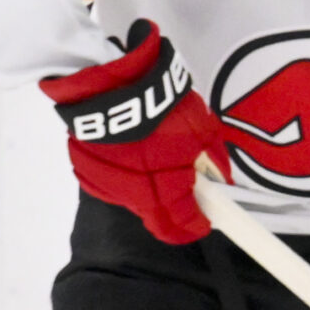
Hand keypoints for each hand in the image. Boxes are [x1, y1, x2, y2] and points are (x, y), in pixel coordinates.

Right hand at [37, 20, 235, 244]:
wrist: (110, 83)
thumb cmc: (163, 108)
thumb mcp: (202, 128)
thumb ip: (216, 158)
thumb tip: (224, 179)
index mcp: (164, 191)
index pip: (182, 225)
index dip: (196, 226)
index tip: (204, 221)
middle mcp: (133, 197)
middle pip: (156, 221)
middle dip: (173, 218)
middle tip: (184, 203)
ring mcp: (105, 185)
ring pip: (132, 201)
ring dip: (146, 193)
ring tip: (153, 166)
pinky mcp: (85, 171)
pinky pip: (109, 183)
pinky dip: (123, 177)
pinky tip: (128, 158)